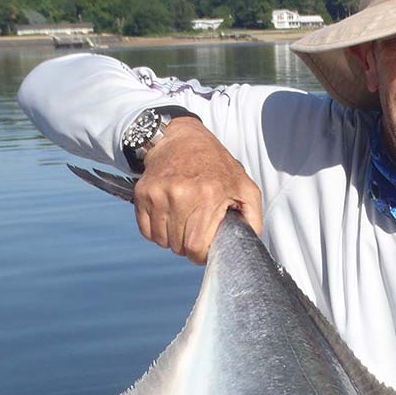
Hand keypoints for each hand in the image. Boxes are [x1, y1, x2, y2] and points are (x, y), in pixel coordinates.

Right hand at [133, 116, 263, 262]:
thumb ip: (253, 219)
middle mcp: (180, 194)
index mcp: (208, 196)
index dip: (201, 254)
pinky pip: (146, 231)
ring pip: (161, 241)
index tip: (206, 247)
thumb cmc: (217, 167)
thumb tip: (246, 247)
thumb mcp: (245, 188)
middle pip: (178, 246)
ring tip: (183, 222)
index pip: (195, 247)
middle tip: (196, 231)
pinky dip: (157, 232)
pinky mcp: (142, 193)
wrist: (182, 140)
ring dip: (172, 240)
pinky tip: (169, 218)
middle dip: (188, 247)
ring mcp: (158, 193)